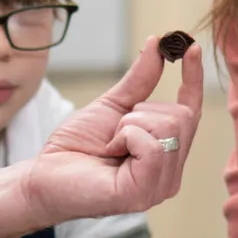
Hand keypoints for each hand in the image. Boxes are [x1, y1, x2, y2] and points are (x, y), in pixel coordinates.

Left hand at [25, 38, 202, 223]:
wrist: (44, 176)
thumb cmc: (76, 147)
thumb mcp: (112, 106)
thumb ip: (139, 80)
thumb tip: (157, 44)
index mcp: (166, 154)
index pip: (191, 113)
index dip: (194, 79)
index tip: (191, 47)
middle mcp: (170, 173)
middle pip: (182, 117)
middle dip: (142, 111)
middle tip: (115, 131)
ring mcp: (160, 187)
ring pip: (169, 128)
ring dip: (130, 125)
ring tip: (111, 145)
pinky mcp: (143, 193)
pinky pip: (153, 147)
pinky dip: (127, 138)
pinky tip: (111, 153)